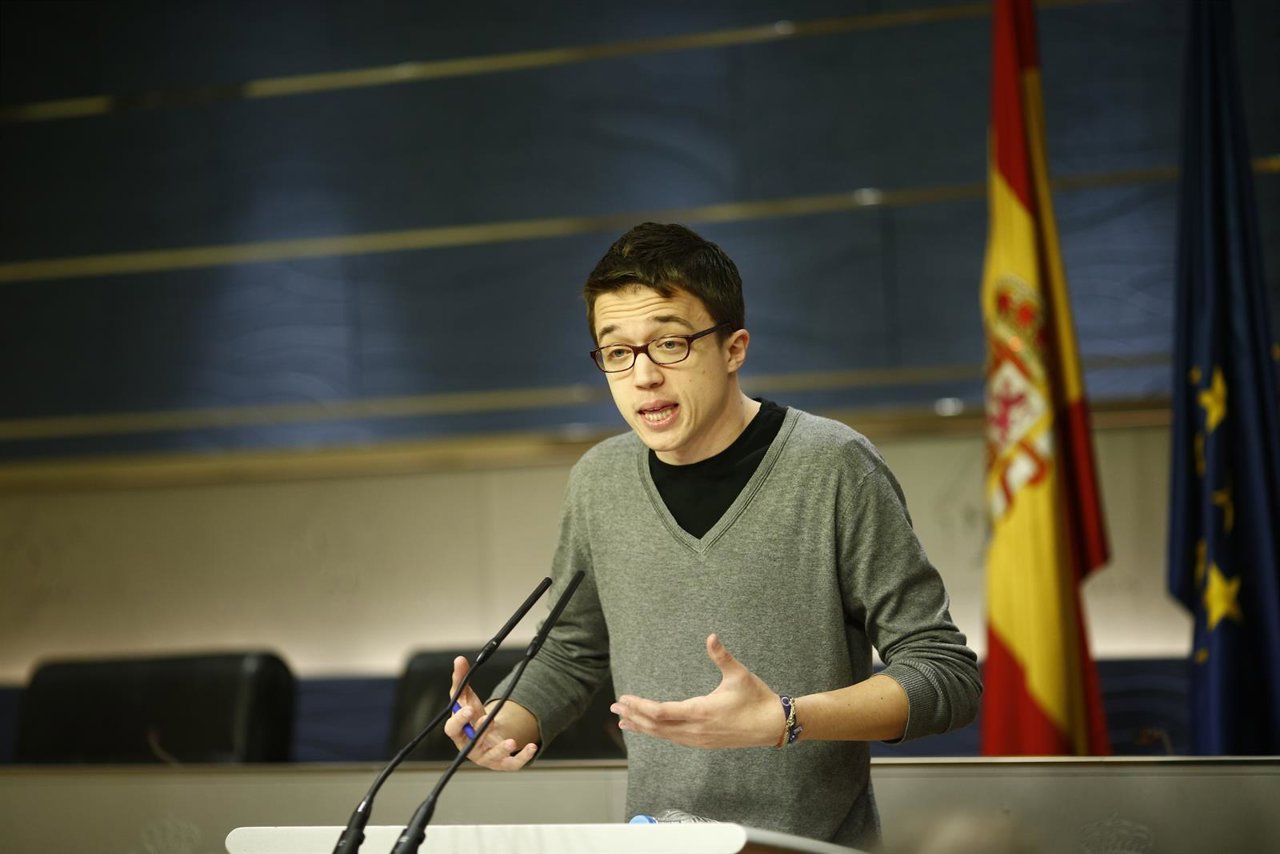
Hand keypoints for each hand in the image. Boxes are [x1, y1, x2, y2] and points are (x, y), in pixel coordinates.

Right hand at [442, 656, 538, 769]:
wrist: (489, 733)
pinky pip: (512, 763)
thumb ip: (461, 679)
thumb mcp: (467, 696)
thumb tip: (459, 659)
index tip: (468, 709)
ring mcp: (486, 757)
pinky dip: (522, 756)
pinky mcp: (502, 763)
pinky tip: (532, 747)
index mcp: (458, 732)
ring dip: (501, 749)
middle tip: (489, 720)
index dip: (459, 720)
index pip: (452, 729)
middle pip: (472, 743)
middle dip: (481, 732)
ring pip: (492, 756)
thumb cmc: (473, 715)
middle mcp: (470, 747)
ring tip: (511, 741)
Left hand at [610, 634, 784, 748]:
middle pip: (655, 726)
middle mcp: (696, 729)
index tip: (624, 698)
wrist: (773, 725)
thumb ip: (722, 656)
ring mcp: (698, 739)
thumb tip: (711, 636)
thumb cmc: (756, 698)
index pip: (660, 712)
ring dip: (642, 727)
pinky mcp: (703, 742)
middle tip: (614, 708)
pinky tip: (649, 729)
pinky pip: (673, 739)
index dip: (639, 705)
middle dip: (633, 716)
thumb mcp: (739, 675)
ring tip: (624, 721)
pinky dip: (657, 733)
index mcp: (701, 711)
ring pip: (663, 735)